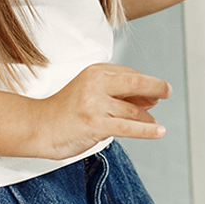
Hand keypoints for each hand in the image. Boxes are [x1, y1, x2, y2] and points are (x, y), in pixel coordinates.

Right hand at [32, 63, 170, 160]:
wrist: (37, 127)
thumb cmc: (64, 112)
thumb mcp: (89, 93)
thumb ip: (116, 93)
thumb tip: (150, 98)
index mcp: (95, 72)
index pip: (129, 74)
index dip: (145, 84)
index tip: (155, 92)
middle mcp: (96, 84)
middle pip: (136, 83)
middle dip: (156, 87)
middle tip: (167, 91)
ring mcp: (95, 104)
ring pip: (133, 110)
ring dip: (148, 118)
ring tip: (154, 124)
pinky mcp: (95, 124)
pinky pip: (129, 127)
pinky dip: (147, 130)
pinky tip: (159, 131)